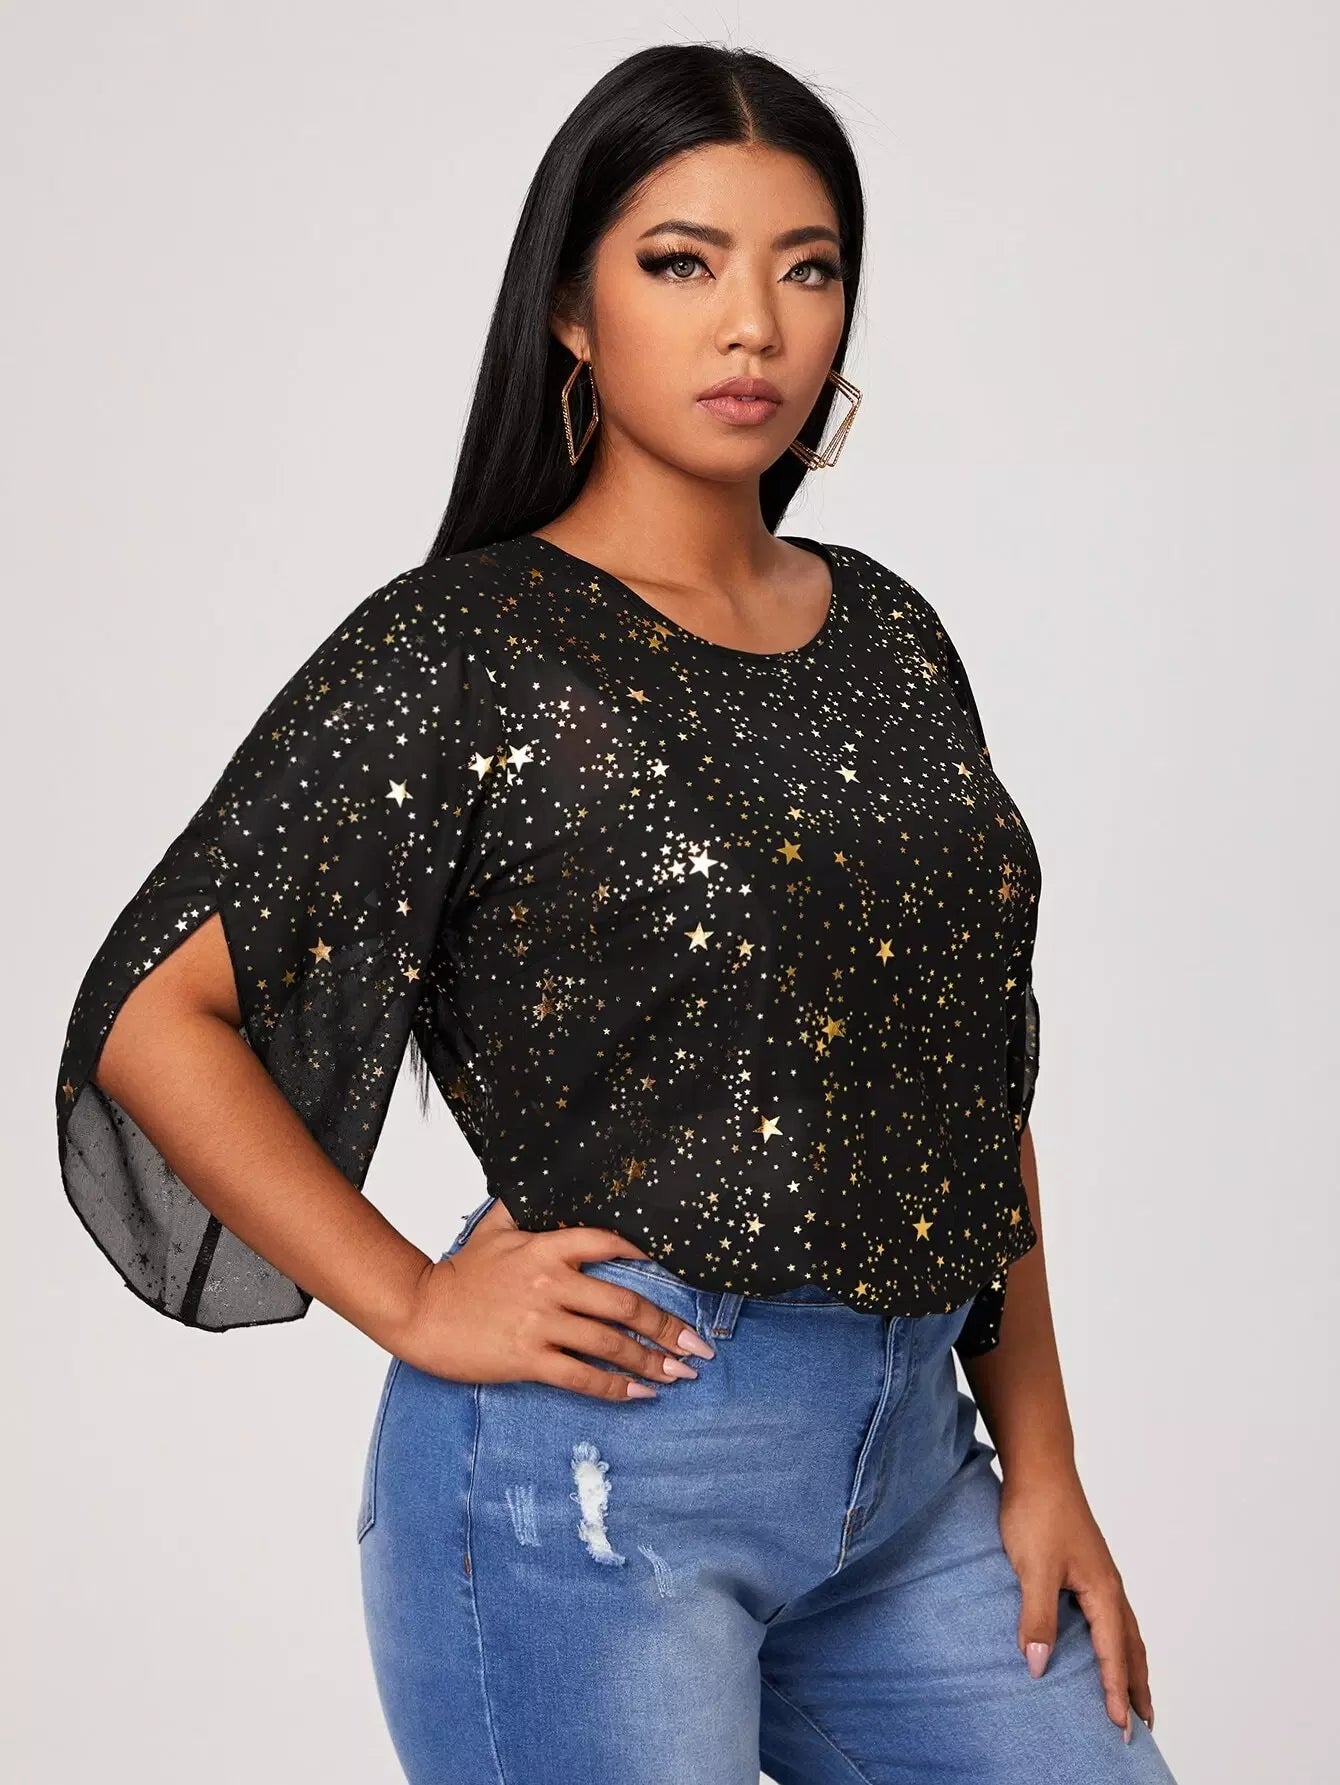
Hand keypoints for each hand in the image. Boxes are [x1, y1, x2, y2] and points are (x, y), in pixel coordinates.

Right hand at [392, 1218, 716, 1400]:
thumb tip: (546, 1184)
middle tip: (697, 1345)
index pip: (608, 1244)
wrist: (420, 1310)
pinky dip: (616, 1388)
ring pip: (609, 1344)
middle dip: (667, 1327)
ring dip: (651, 1362)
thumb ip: (527, 1210)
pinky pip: (582, 1377)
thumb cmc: (459, 1273)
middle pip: (623, 1304)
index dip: (646, 1257)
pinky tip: (640, 1395)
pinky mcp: (527, 1359)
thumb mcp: (494, 1229)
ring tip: (680, 1374)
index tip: (676, 1275)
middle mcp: (549, 1283)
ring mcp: (540, 1323)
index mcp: (546, 1247)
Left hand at [998, 1467, 1154, 1739]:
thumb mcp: (1033, 1568)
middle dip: (1137, 1687)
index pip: (1114, 1654)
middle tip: (1144, 1725)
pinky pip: (1112, 1614)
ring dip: (1132, 1665)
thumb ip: (1037, 1618)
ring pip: (1125, 1631)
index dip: (1115, 1692)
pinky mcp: (1087, 1565)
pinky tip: (1106, 1642)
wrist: (1039, 1465)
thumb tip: (1038, 1666)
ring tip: (1135, 1694)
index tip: (1121, 1730)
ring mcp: (1101, 1574)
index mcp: (1102, 1590)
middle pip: (1131, 1647)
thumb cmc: (1037, 1511)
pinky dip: (1118, 1640)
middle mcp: (1110, 1585)